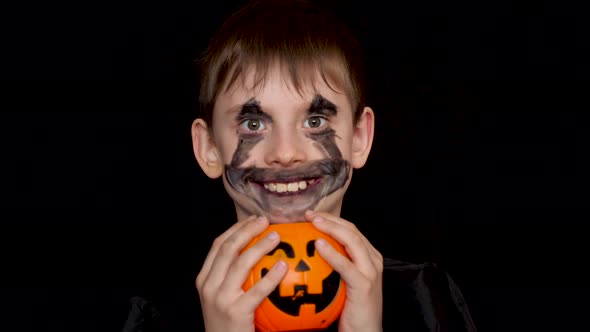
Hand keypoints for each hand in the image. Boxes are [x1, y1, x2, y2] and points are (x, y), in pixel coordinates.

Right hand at [195, 215, 287, 331]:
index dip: (236, 228)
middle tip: (266, 221)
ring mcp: (220, 298)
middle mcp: (209, 285)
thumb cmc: (228, 324)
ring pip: (240, 263)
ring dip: (260, 246)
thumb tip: (260, 252)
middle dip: (247, 230)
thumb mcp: (222, 297)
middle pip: (228, 248)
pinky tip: (284, 266)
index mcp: (204, 278)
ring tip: (277, 237)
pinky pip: (257, 289)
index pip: (218, 245)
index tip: (253, 219)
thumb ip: (234, 278)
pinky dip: (271, 275)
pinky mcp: (235, 311)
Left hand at [304, 210, 383, 331]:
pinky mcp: (364, 285)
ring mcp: (370, 272)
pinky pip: (346, 265)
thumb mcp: (341, 284)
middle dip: (330, 219)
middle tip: (309, 215)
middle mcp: (373, 260)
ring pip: (352, 240)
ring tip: (313, 222)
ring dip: (331, 228)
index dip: (331, 219)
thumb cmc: (351, 310)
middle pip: (352, 230)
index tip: (311, 215)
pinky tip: (317, 245)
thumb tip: (305, 255)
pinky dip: (332, 253)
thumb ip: (331, 267)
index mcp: (369, 257)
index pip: (350, 230)